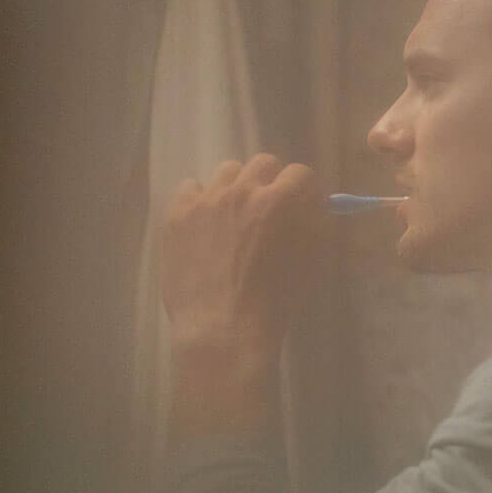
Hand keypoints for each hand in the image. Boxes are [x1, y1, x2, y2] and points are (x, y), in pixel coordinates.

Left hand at [157, 153, 322, 433]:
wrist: (222, 329)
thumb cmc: (274, 302)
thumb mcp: (309, 263)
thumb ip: (314, 228)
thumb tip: (314, 208)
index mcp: (279, 202)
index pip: (301, 173)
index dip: (307, 190)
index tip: (306, 206)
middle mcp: (241, 191)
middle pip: (263, 163)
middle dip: (273, 181)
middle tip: (272, 210)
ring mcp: (205, 200)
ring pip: (227, 171)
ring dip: (238, 186)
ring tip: (236, 214)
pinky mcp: (176, 214)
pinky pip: (191, 187)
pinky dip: (202, 199)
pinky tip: (206, 223)